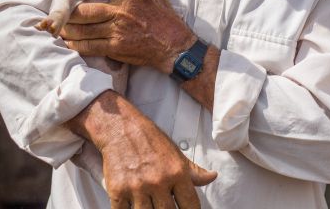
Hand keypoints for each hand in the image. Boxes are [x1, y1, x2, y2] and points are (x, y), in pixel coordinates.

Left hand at [60, 0, 195, 73]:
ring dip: (68, 29)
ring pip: (84, 29)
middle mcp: (121, 11)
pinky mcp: (116, 47)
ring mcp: (117, 31)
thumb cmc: (164, 18)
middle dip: (69, 10)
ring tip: (59, 28)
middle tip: (58, 9)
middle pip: (86, 9)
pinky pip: (90, 46)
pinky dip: (77, 45)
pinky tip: (70, 43)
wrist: (174, 45)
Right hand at [67, 91, 216, 207]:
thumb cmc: (150, 140)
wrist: (121, 127)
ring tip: (150, 203)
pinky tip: (132, 204)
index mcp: (176, 172)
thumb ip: (194, 170)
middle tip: (165, 206)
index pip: (191, 205)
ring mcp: (137, 187)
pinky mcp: (117, 190)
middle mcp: (158, 181)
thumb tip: (212, 177)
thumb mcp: (176, 154)